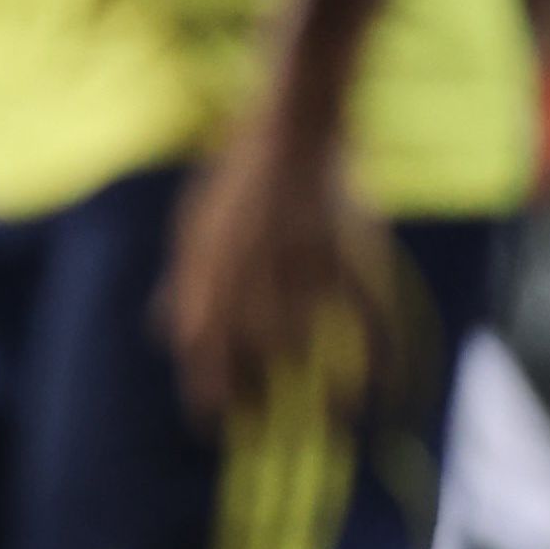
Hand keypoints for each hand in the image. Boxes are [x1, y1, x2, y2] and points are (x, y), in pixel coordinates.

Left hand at [159, 107, 395, 423]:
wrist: (293, 127)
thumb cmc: (237, 178)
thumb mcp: (194, 226)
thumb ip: (185, 281)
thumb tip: (167, 334)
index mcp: (211, 264)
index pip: (202, 344)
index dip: (206, 391)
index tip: (211, 422)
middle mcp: (253, 271)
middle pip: (249, 350)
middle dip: (254, 392)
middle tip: (261, 421)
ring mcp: (305, 265)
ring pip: (302, 338)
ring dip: (312, 385)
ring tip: (326, 419)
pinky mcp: (350, 255)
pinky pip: (369, 315)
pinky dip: (379, 357)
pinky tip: (382, 392)